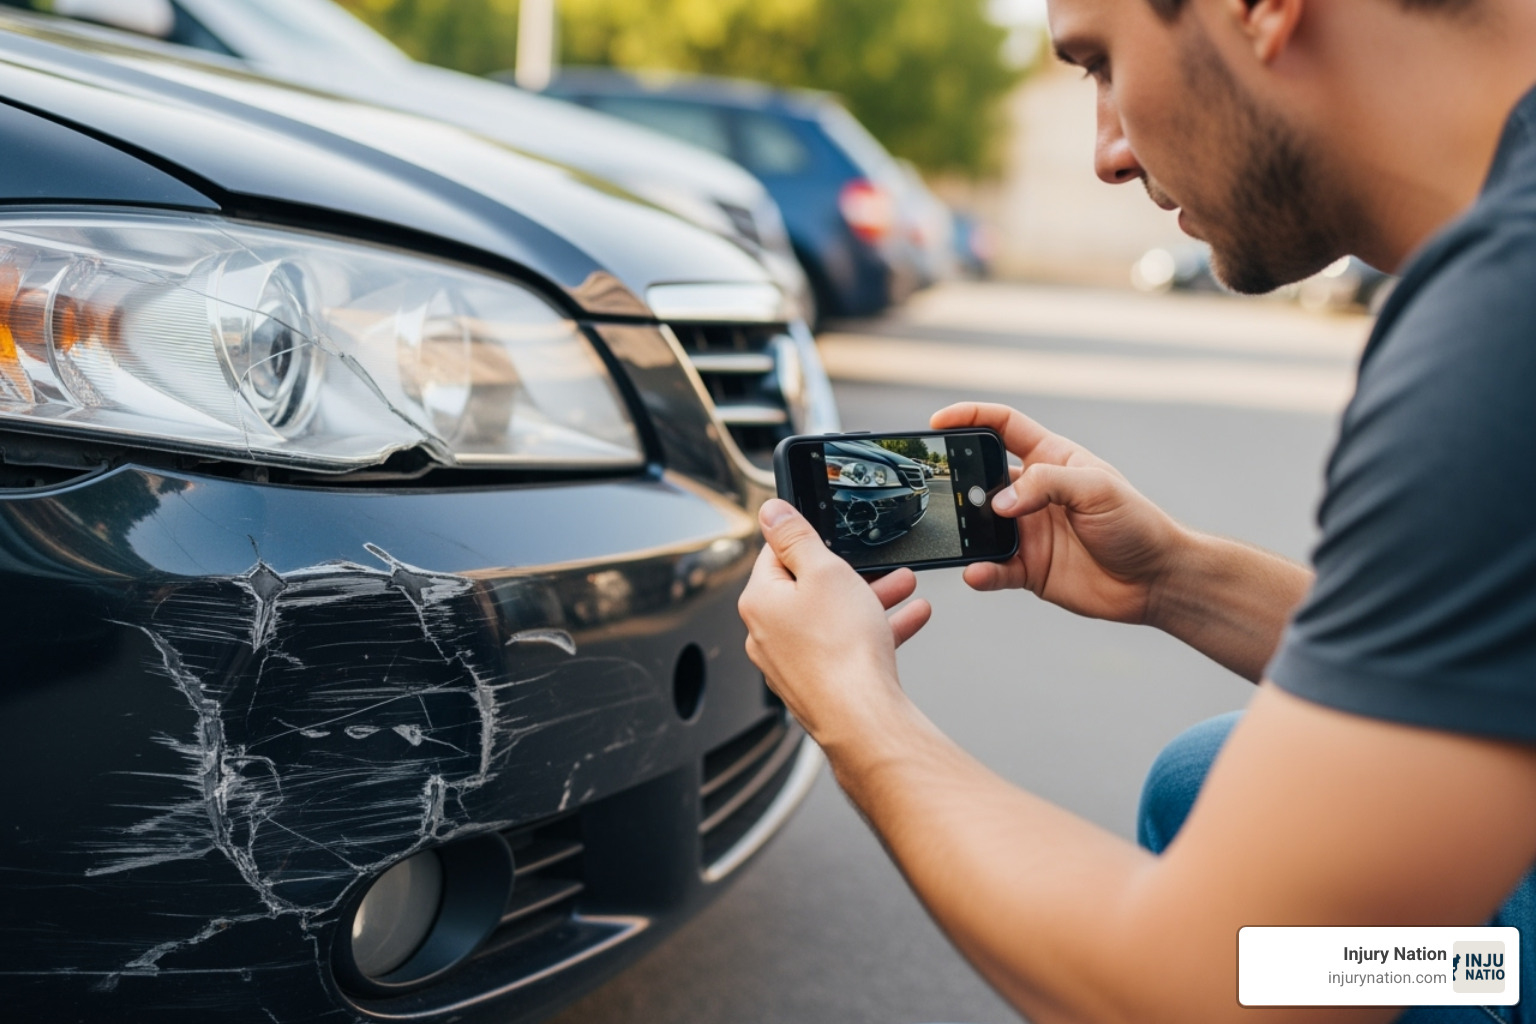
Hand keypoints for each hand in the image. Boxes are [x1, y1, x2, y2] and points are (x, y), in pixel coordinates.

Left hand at [738, 499, 930, 745]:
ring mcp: (792, 663)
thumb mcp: (824, 571)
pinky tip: (907, 619)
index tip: (829, 532)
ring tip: (903, 585)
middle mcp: (768, 633)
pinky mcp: (818, 683)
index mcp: (760, 601)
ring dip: (869, 598)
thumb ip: (796, 536)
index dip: (807, 538)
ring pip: (832, 618)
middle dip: (850, 572)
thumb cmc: (840, 651)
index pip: (775, 554)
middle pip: (809, 588)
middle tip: (876, 561)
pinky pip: (846, 647)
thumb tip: (770, 512)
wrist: (861, 718)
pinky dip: (874, 631)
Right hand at [930, 402, 1187, 625]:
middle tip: (945, 488)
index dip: (970, 417)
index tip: (939, 422)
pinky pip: (994, 568)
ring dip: (967, 530)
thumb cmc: (1136, 523)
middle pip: (981, 477)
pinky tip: (977, 572)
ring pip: (980, 526)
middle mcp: (1034, 493)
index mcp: (1051, 459)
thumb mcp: (1097, 488)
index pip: (1003, 427)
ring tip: (959, 534)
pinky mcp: (1028, 568)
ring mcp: (1028, 531)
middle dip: (959, 480)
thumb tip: (999, 503)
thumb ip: (1046, 485)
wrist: (1156, 579)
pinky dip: (981, 571)